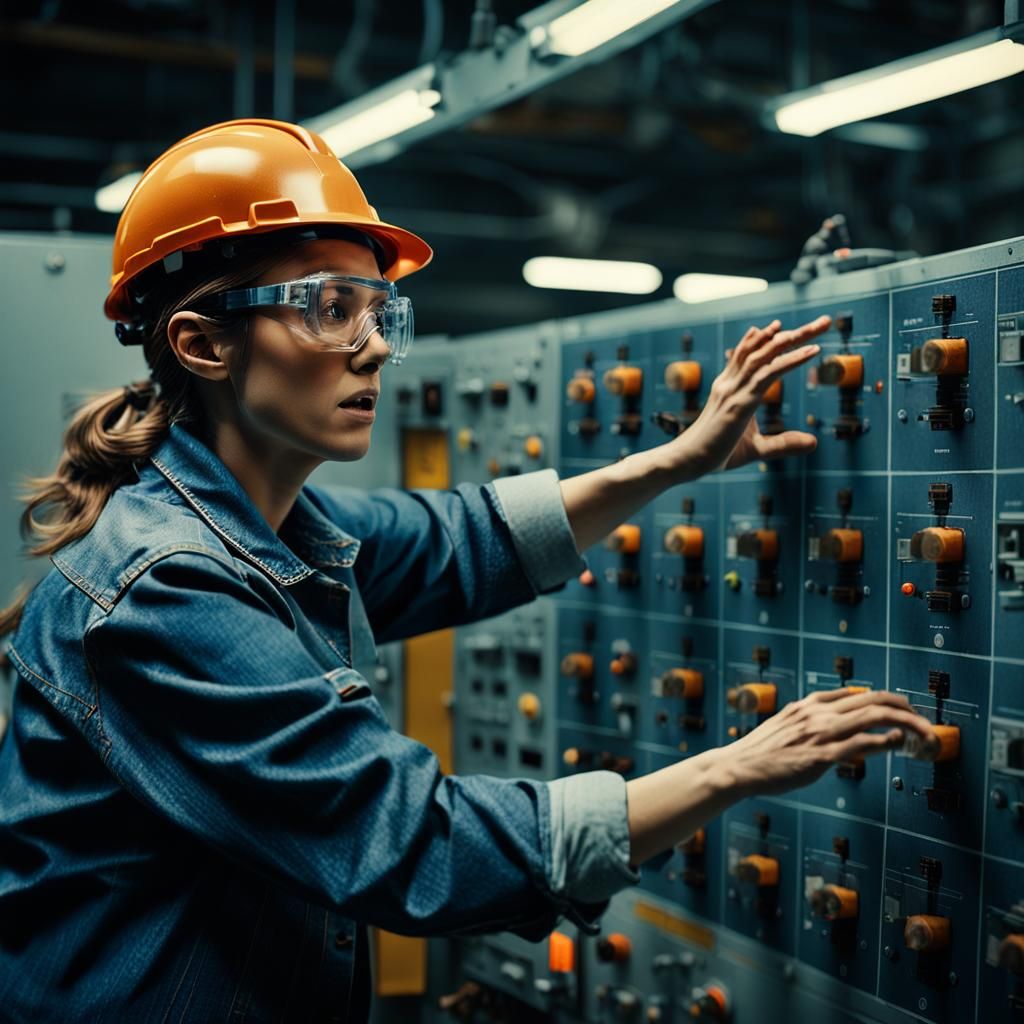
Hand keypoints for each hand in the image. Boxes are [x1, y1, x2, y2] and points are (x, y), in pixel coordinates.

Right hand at [676, 314, 830, 476]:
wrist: (686, 462)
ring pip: (766, 355)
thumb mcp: (756, 448)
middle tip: (823, 320)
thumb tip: (813, 443)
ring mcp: (734, 390)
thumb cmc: (714, 455)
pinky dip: (791, 359)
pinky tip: (811, 350)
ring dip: (795, 338)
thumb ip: (784, 444)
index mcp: (728, 387)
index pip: (749, 355)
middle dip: (793, 333)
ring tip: (821, 326)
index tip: (783, 328)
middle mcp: (731, 382)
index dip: (766, 339)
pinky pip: (769, 374)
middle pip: (763, 348)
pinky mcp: (740, 402)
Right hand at [724, 688, 935, 797]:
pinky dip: (884, 741)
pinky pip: (861, 744)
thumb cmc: (760, 752)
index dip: (884, 699)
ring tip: (923, 732)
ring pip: (874, 716)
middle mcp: (818, 713)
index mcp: (809, 705)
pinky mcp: (821, 755)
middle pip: (872, 699)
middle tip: (922, 719)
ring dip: (905, 722)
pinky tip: (897, 744)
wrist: (737, 767)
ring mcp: (821, 733)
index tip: (900, 709)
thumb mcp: (785, 726)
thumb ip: (810, 721)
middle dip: (904, 706)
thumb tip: (832, 723)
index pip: (856, 694)